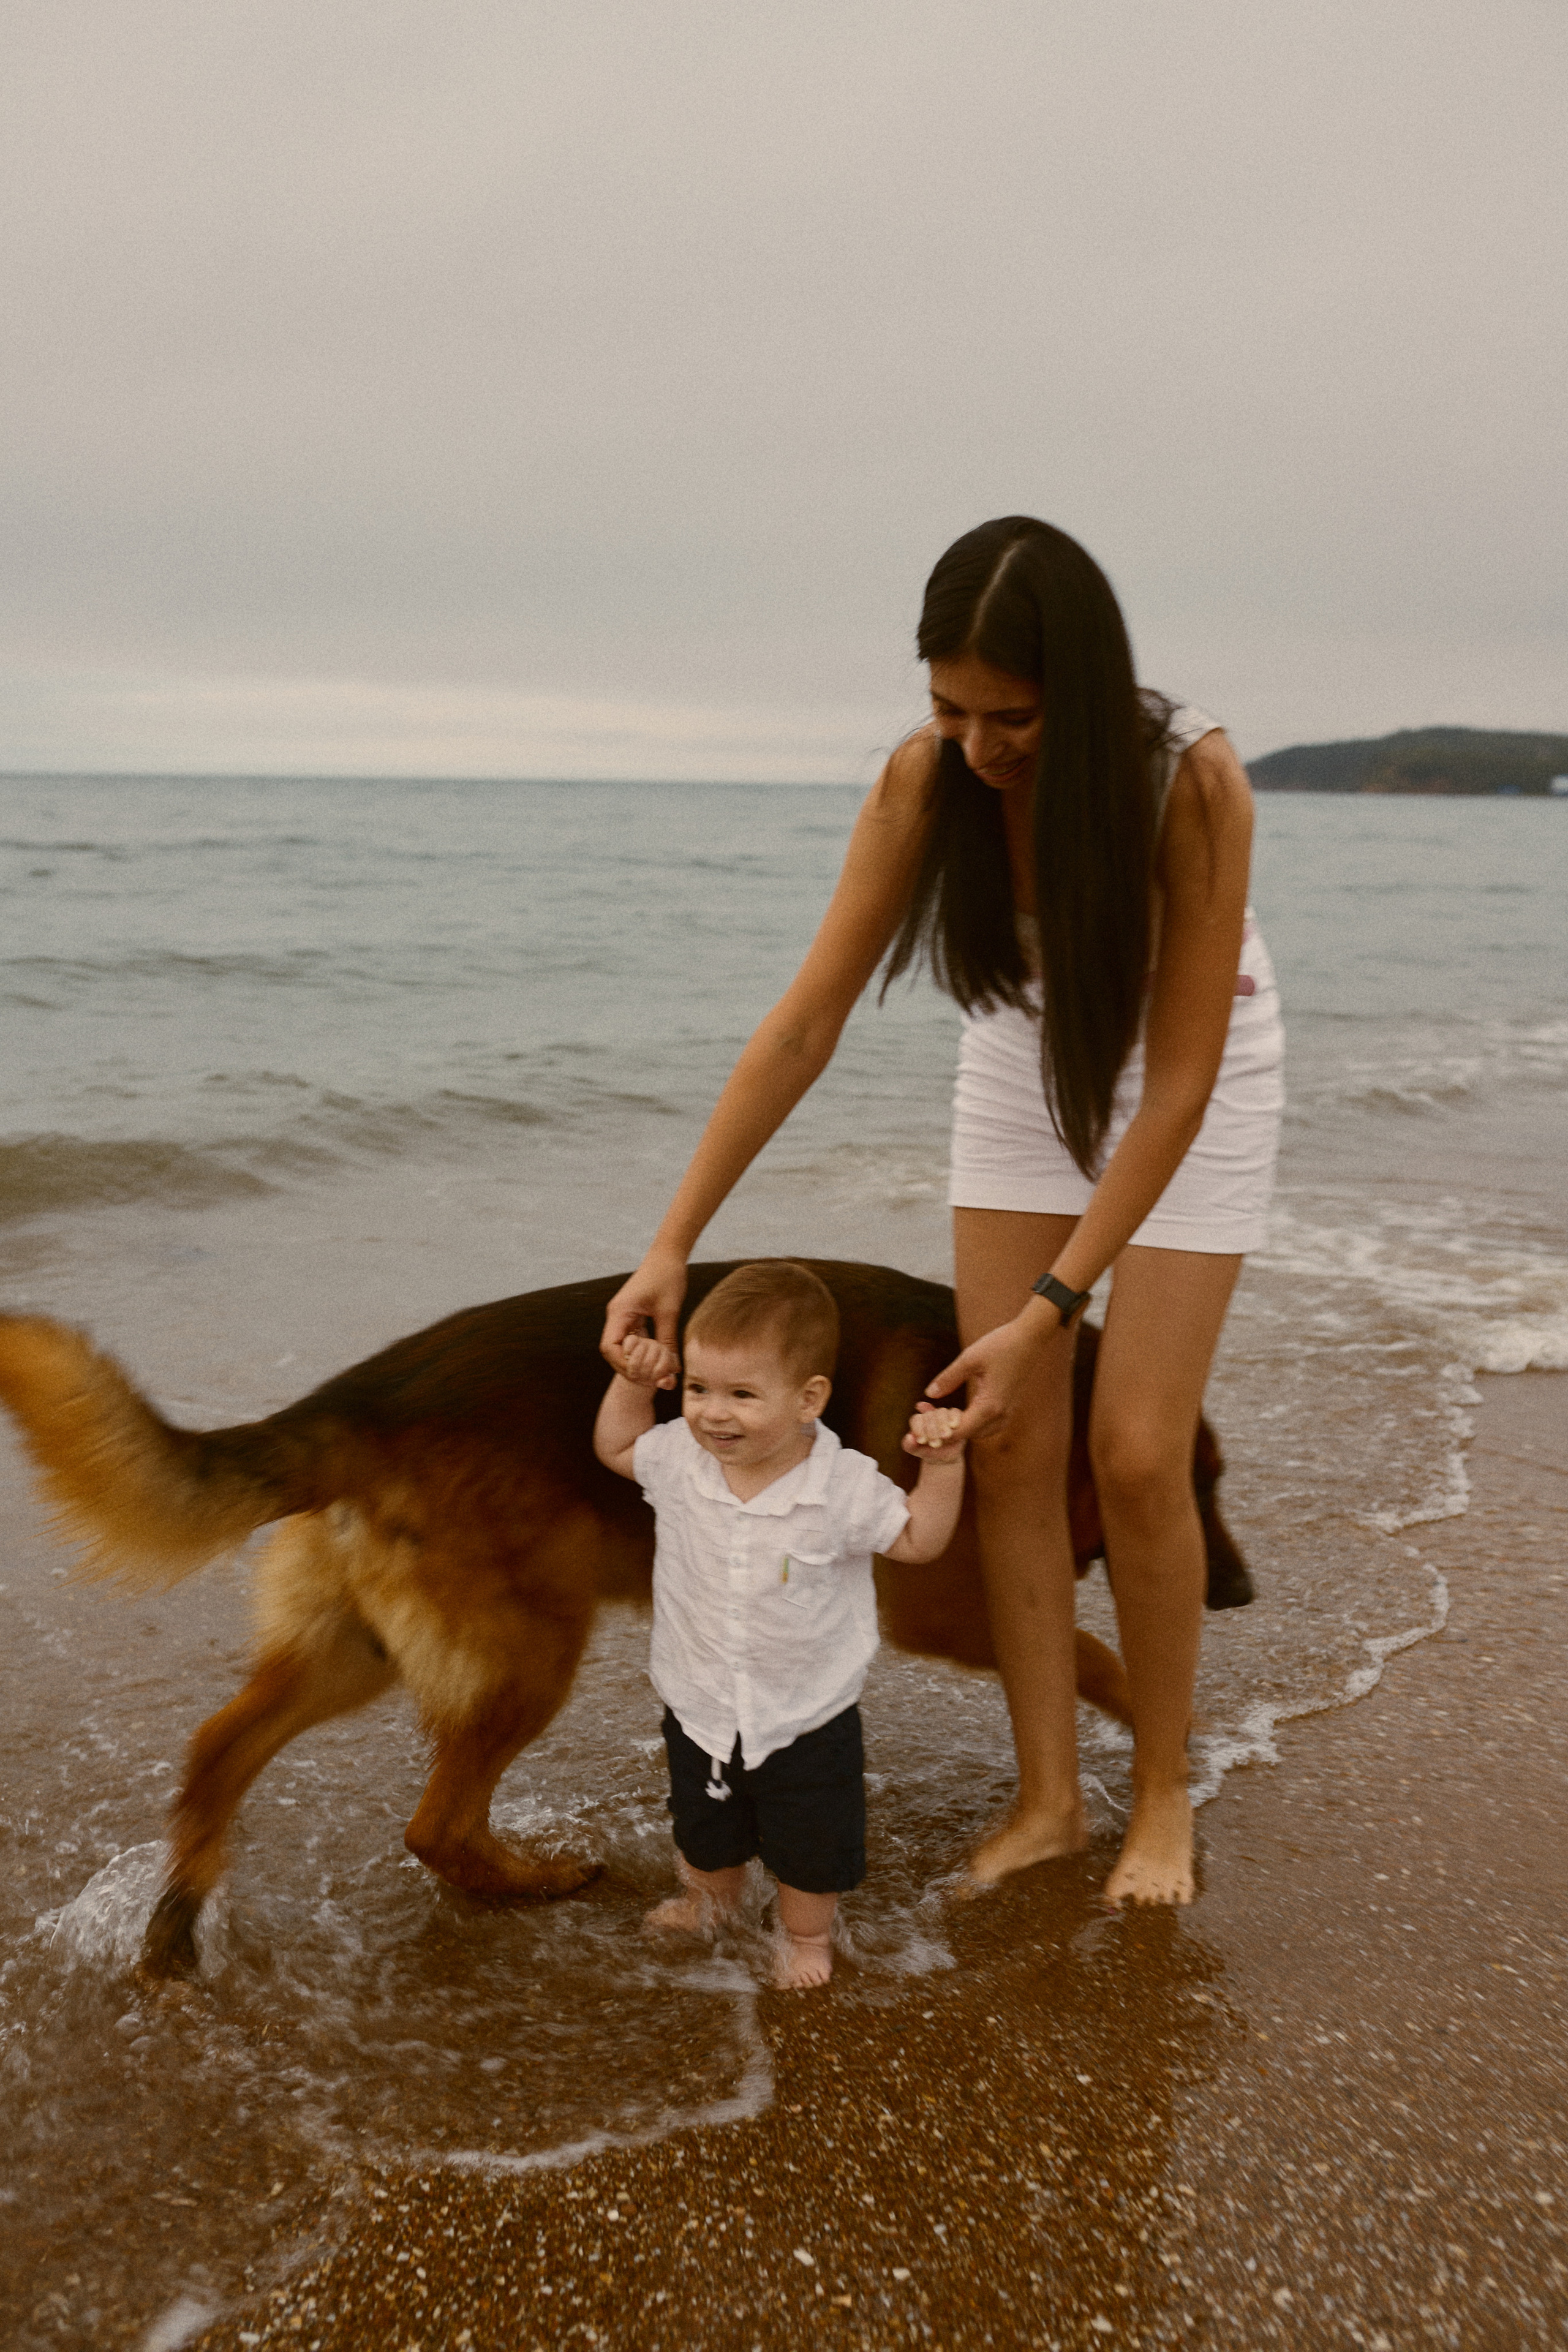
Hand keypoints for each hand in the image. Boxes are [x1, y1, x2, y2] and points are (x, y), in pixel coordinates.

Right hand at [601, 1251, 686, 1387]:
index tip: (643, 1374)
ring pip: (623, 1347)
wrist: (668, 1256)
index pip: (610, 1348)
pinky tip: (658, 1359)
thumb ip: (667, 1339)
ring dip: (637, 1361)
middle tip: (652, 1379)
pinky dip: (643, 1351)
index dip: (623, 1365)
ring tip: (657, 1373)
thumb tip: (672, 1368)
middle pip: (613, 1351)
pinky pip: (633, 1339)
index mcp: (619, 1313)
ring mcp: (623, 1316)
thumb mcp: (669, 1311)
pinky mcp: (632, 1315)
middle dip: (630, 1367)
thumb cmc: (668, 1278)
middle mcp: (616, 1315)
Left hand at [902, 1405, 965, 1462]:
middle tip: (935, 1444)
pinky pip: (955, 1412)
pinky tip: (953, 1426)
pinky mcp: (955, 1416)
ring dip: (943, 1424)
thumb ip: (910, 1445)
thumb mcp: (918, 1451)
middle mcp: (929, 1415)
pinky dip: (954, 1418)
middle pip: (929, 1416)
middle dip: (932, 1430)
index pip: (916, 1419)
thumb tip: (908, 1437)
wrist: (945, 1457)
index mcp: (918, 1421)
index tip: (922, 1442)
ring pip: (942, 1412)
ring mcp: (943, 1414)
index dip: (918, 1429)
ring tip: (945, 1437)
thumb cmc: (929, 1452)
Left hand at [924, 1303, 1061, 1442]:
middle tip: (926, 1416)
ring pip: (978, 1433)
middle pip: (968, 1436)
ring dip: (959, 1427)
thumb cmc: (1000, 1345)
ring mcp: (1007, 1412)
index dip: (937, 1431)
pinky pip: (988, 1425)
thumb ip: (948, 1378)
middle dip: (945, 1430)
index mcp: (989, 1406)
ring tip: (939, 1413)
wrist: (1030, 1338)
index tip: (920, 1422)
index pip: (959, 1431)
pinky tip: (958, 1411)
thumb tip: (929, 1393)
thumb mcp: (969, 1359)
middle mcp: (1000, 1415)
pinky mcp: (1009, 1407)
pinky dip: (971, 1422)